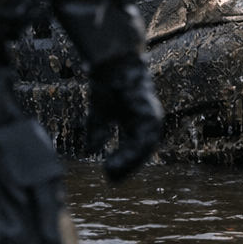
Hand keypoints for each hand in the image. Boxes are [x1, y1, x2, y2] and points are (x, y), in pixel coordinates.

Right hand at [85, 54, 163, 182]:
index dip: (124, 162)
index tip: (110, 174)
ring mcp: (152, 117)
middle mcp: (149, 121)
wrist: (113, 64)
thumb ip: (98, 131)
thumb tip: (90, 151)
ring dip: (128, 163)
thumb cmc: (108, 85)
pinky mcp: (150, 114)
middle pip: (142, 151)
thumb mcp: (100, 114)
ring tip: (112, 172)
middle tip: (111, 179)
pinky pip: (143, 139)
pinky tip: (117, 159)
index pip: (135, 148)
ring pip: (145, 148)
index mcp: (139, 121)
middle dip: (127, 166)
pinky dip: (131, 152)